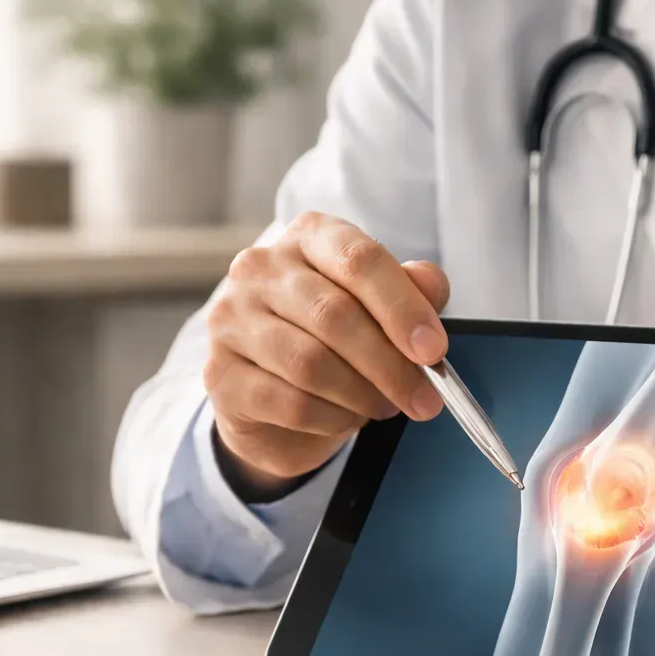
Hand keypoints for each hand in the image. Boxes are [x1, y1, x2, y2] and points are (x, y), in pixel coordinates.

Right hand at [204, 211, 450, 498]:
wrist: (275, 399)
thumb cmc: (334, 340)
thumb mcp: (380, 310)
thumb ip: (411, 292)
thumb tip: (431, 285)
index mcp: (308, 237)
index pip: (359, 259)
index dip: (402, 307)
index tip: (434, 350)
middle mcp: (260, 268)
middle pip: (336, 315)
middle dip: (391, 365)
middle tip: (424, 398)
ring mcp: (231, 319)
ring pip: (311, 363)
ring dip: (361, 395)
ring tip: (384, 407)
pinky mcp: (220, 374)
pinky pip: (290, 403)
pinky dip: (332, 418)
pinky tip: (347, 418)